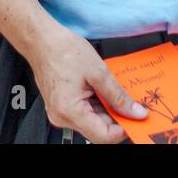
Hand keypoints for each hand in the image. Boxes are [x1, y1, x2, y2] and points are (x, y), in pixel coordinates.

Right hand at [25, 23, 147, 142]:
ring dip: (105, 108)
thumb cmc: (63, 50)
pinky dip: (94, 103)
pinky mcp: (60, 107)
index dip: (123, 129)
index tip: (135, 117)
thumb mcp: (98, 72)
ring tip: (107, 87)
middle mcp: (62, 117)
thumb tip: (136, 113)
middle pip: (98, 129)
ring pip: (91, 121)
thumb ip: (119, 96)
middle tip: (126, 99)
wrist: (40, 40)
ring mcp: (59, 113)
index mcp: (70, 111)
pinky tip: (97, 87)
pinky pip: (83, 113)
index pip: (103, 136)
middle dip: (115, 116)